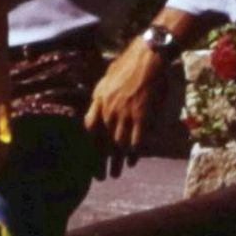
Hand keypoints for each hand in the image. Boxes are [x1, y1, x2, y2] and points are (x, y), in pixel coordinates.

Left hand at [83, 38, 166, 178]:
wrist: (147, 58)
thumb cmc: (127, 66)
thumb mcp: (105, 80)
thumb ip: (100, 98)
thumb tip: (95, 109)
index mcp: (98, 101)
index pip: (89, 130)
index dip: (88, 146)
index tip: (88, 158)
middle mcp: (109, 110)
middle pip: (102, 142)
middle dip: (101, 162)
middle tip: (101, 177)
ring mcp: (125, 114)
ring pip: (119, 145)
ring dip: (118, 162)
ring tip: (117, 174)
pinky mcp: (142, 116)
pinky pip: (137, 140)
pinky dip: (135, 153)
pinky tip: (133, 162)